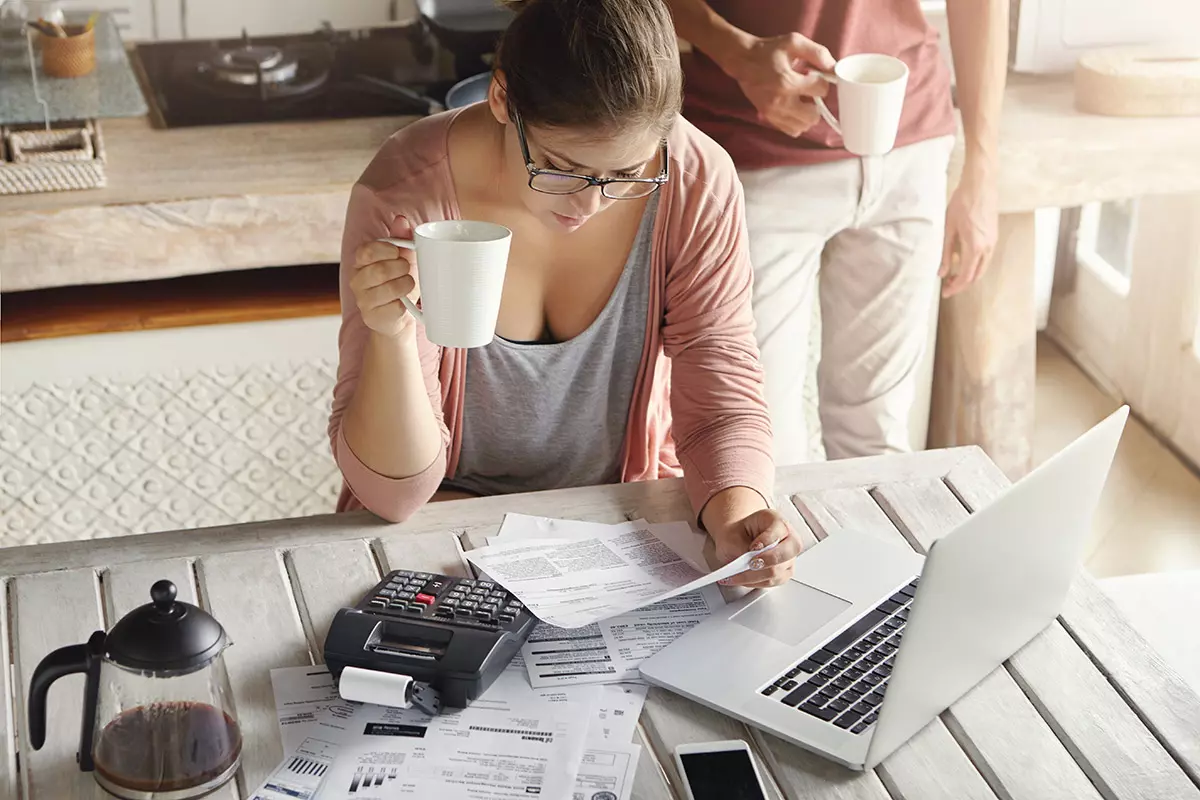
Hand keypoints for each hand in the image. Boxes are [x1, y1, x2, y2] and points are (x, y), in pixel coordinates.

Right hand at [351, 232, 418, 337]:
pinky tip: (404, 302)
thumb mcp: (402, 258)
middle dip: (401, 268)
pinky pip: (395, 307)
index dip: (385, 250)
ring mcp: (363, 300)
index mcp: (360, 262)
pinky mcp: (373, 317)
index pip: (366, 251)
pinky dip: (405, 303)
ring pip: (389, 289)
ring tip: (408, 284)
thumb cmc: (399, 282)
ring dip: (406, 284)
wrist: (398, 315)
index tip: (398, 252)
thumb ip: (401, 238)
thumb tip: (401, 220)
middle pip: (380, 270)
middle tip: (407, 270)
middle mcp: (357, 280)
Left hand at [710, 508, 802, 587]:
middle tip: (749, 564)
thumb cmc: (738, 535)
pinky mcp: (785, 572)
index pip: (778, 531)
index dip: (766, 541)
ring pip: (778, 572)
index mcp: (775, 521)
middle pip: (786, 553)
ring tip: (736, 576)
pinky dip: (756, 582)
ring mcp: (789, 557)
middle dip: (765, 561)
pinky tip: (743, 579)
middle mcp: (788, 538)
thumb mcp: (732, 535)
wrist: (738, 540)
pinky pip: (773, 582)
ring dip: (755, 576)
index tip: (752, 547)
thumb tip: (746, 564)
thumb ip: (740, 548)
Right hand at [726, 33, 835, 137]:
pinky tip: (794, 108)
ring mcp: (773, 112)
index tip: (813, 76)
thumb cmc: (769, 50)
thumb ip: (817, 53)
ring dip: (807, 114)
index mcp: (787, 81)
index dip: (822, 81)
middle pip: (813, 116)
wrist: (742, 60)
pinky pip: (792, 130)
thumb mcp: (794, 42)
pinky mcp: (769, 118)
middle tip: (808, 91)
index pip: (821, 90)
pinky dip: (797, 122)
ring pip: (803, 126)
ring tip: (800, 99)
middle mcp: (780, 101)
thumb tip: (834, 67)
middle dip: (816, 103)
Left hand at [940, 168, 998, 296]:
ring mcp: (993, 241)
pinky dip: (975, 265)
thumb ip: (945, 252)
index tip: (945, 292)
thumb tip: (941, 272)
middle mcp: (988, 247)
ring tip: (953, 276)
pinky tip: (962, 261)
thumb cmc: (962, 202)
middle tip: (947, 287)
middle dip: (962, 284)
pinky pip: (985, 257)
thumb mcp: (948, 228)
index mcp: (975, 247)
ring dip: (969, 275)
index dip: (955, 287)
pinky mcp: (994, 236)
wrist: (980, 184)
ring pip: (982, 267)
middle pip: (976, 275)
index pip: (966, 276)